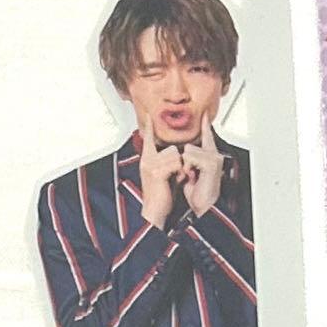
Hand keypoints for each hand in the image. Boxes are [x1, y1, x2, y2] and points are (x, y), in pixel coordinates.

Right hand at [138, 113, 182, 229]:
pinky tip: (174, 181)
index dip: (149, 127)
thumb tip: (176, 154)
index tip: (149, 115)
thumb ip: (166, 163)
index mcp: (147, 159)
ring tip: (174, 179)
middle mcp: (147, 160)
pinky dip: (179, 173)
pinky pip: (175, 164)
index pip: (148, 139)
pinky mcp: (157, 172)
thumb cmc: (161, 195)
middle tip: (174, 176)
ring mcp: (150, 165)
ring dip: (180, 168)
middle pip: (170, 149)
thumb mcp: (162, 175)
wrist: (154, 211)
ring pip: (175, 155)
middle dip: (177, 163)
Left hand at [180, 113, 224, 216]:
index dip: (205, 126)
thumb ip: (188, 162)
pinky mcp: (211, 164)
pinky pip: (190, 157)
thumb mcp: (190, 174)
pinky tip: (193, 176)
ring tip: (191, 176)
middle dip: (184, 161)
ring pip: (188, 151)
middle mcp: (214, 155)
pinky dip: (188, 168)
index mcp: (209, 156)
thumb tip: (180, 155)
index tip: (203, 115)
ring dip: (185, 166)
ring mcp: (214, 159)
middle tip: (189, 174)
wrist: (204, 206)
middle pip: (190, 146)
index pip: (207, 136)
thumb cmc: (198, 193)